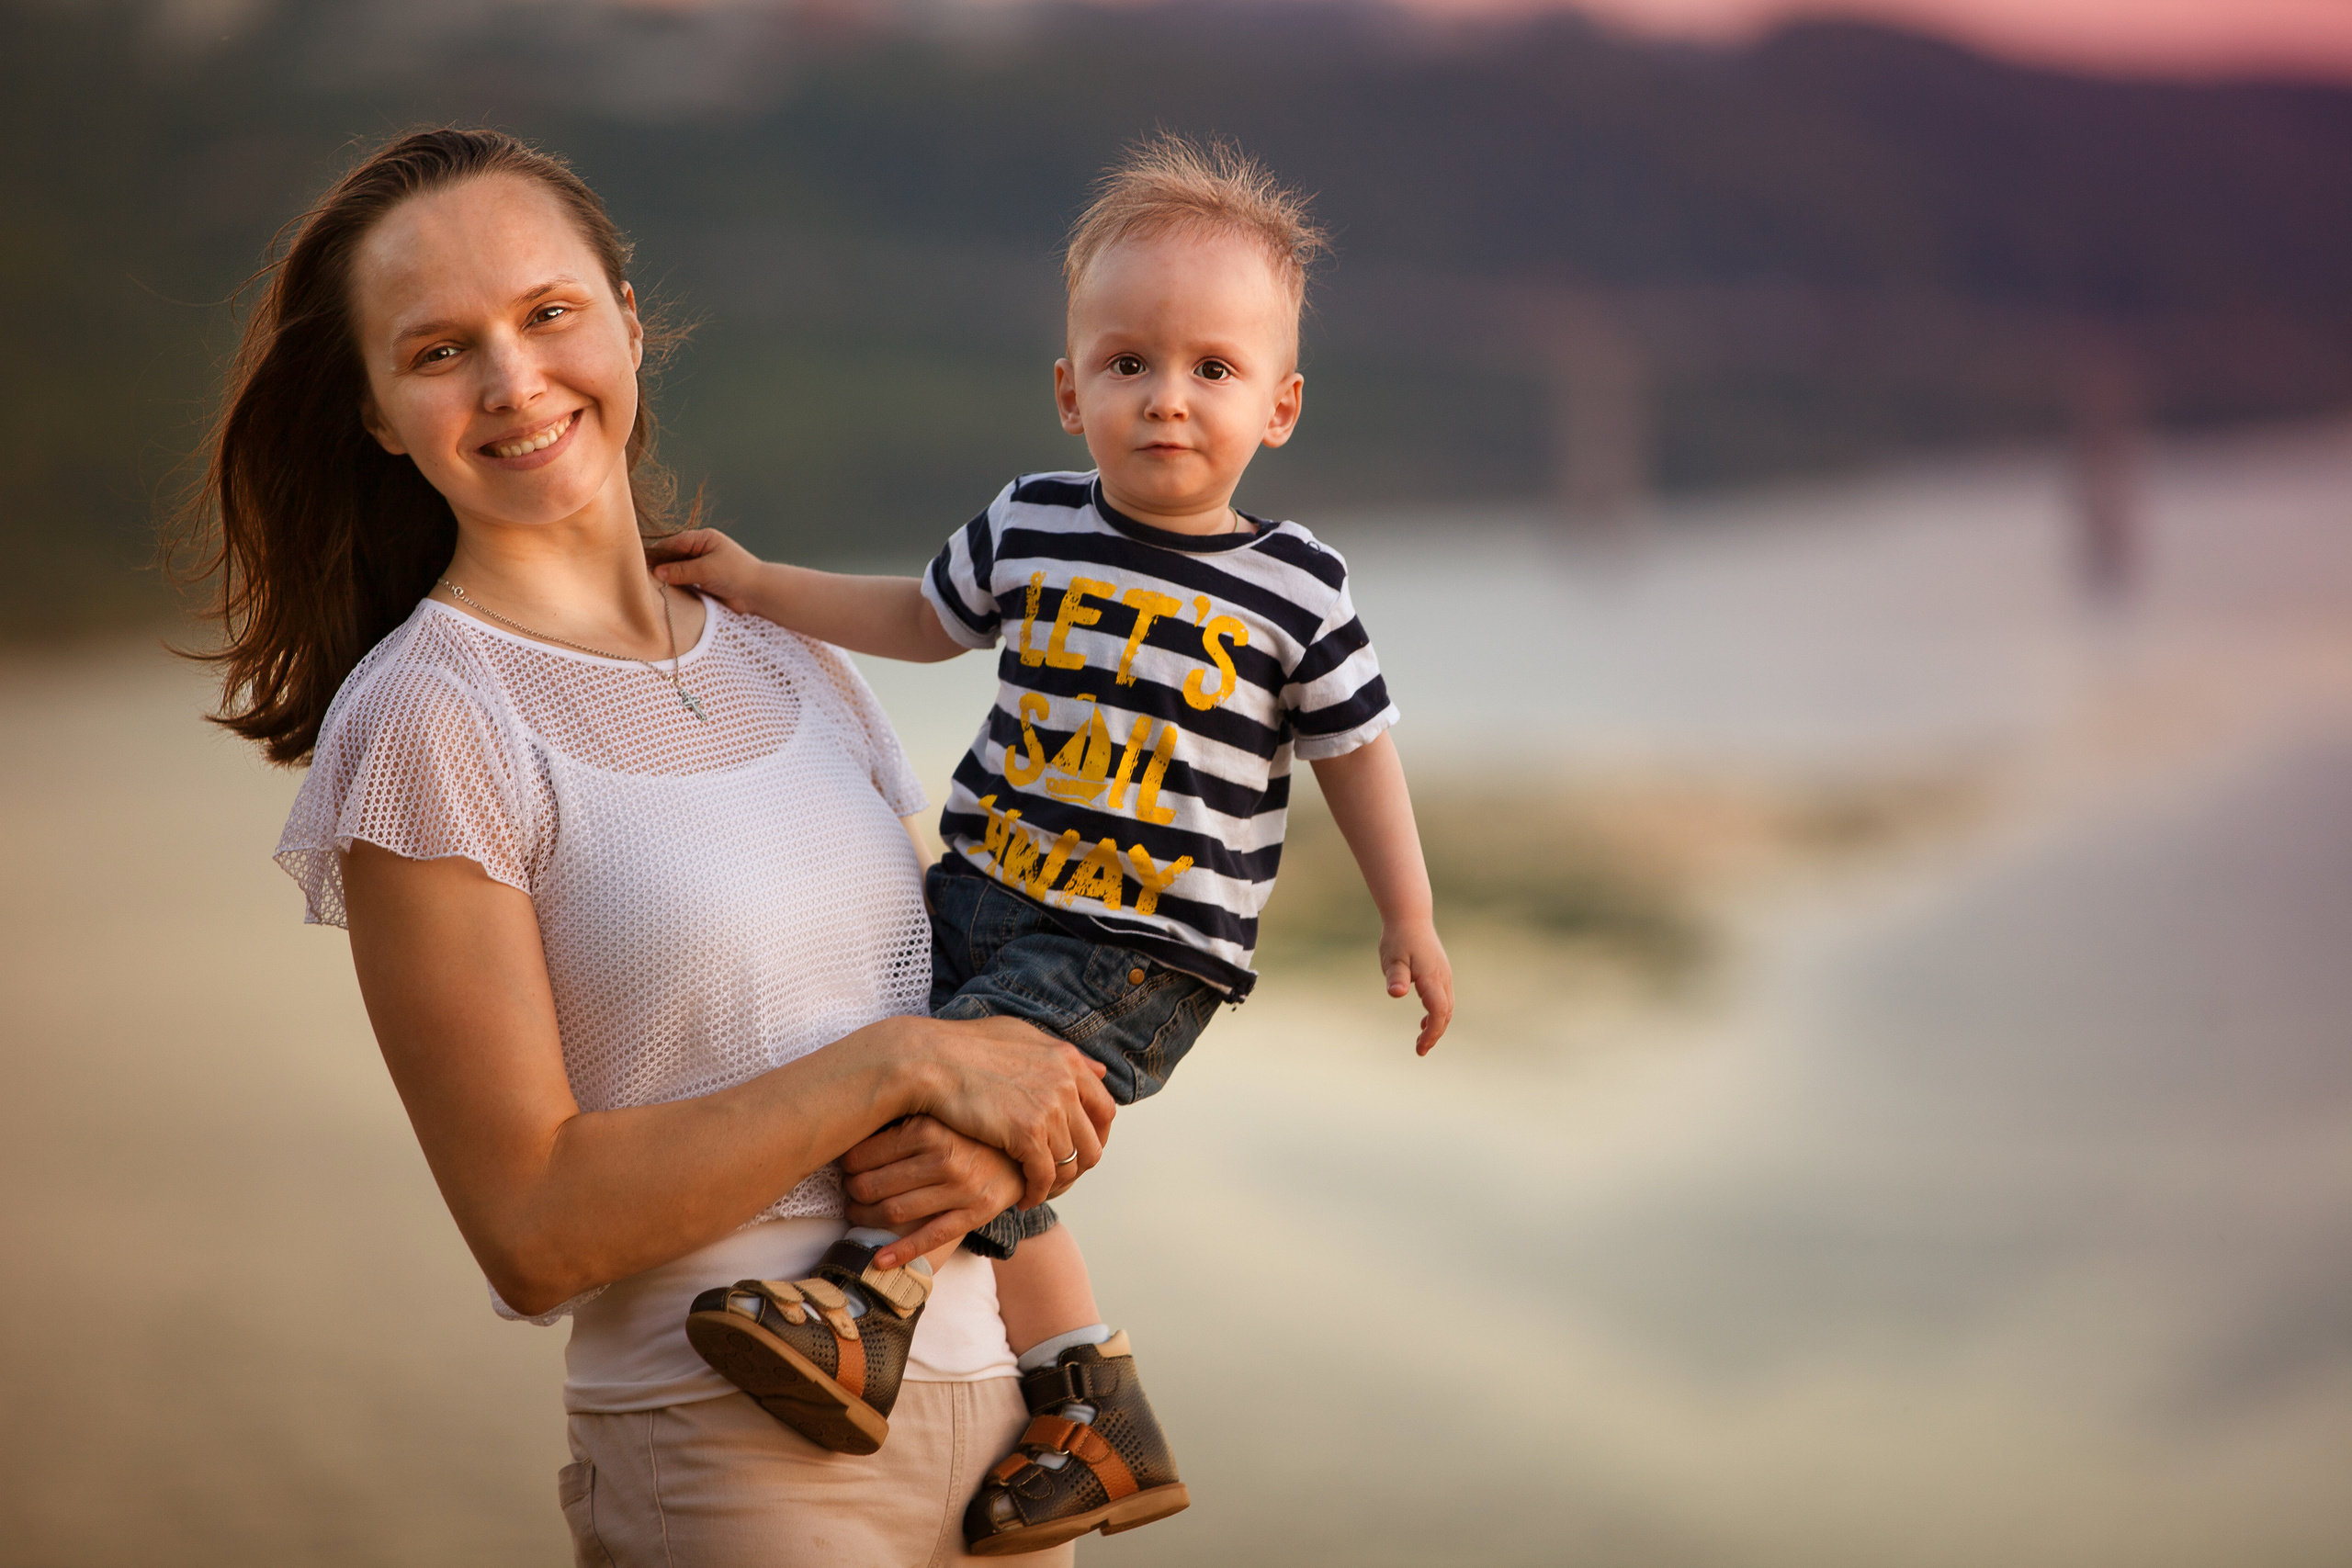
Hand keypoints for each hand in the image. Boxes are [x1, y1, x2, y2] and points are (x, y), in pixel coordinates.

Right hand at [649, 529, 764, 613]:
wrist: (758, 593)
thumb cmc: (737, 574)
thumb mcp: (707, 570)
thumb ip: (681, 570)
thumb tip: (657, 571)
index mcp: (704, 539)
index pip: (673, 543)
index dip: (657, 553)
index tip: (640, 562)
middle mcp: (702, 550)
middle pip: (673, 556)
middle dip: (660, 565)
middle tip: (641, 575)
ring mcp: (702, 566)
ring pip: (677, 570)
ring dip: (667, 578)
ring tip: (649, 585)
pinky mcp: (704, 582)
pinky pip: (684, 582)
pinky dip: (675, 586)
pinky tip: (664, 593)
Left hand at [842, 1115, 1033, 1268]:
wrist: (1025, 1149)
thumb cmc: (969, 1130)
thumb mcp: (938, 1113)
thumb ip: (902, 1117)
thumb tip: (849, 1127)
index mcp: (928, 1127)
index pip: (864, 1154)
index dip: (845, 1164)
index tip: (842, 1166)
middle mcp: (944, 1157)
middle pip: (873, 1186)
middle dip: (851, 1193)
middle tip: (847, 1191)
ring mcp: (961, 1188)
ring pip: (893, 1213)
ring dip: (865, 1219)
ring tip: (856, 1214)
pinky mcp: (976, 1213)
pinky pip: (930, 1239)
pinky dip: (900, 1253)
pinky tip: (878, 1261)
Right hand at [908, 1014, 1114, 1207]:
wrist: (930, 1059)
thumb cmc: (965, 1046)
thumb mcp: (1021, 1036)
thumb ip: (1060, 1054)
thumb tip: (1099, 1070)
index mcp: (1067, 1059)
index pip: (1104, 1109)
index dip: (1095, 1137)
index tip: (1077, 1151)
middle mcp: (1066, 1082)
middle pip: (1093, 1142)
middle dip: (1078, 1166)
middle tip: (1058, 1179)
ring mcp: (1049, 1107)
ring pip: (1070, 1163)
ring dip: (1056, 1184)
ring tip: (1038, 1191)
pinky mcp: (1027, 1132)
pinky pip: (1044, 1175)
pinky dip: (1036, 1192)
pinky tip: (1022, 1199)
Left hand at [1382, 917, 1453, 1054]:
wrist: (1410, 916)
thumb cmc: (1398, 938)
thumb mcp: (1392, 958)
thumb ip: (1396, 977)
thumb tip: (1396, 993)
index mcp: (1432, 978)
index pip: (1439, 1011)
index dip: (1432, 1032)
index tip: (1420, 1047)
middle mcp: (1443, 978)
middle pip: (1445, 1013)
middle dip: (1435, 1034)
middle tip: (1420, 1050)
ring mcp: (1443, 975)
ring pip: (1446, 1007)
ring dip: (1437, 1025)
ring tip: (1422, 1042)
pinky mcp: (1440, 973)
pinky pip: (1443, 999)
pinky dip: (1437, 1014)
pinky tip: (1423, 1022)